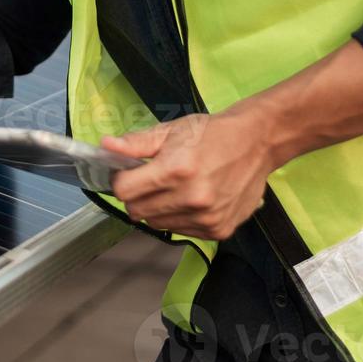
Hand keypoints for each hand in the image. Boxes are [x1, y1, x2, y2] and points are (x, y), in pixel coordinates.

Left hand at [102, 107, 276, 240]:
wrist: (257, 143)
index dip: (120, 181)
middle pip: (138, 210)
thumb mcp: (171, 130)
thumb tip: (105, 146)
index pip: (125, 191)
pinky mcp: (218, 230)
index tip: (128, 174)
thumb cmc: (211, 133)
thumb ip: (136, 143)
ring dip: (157, 208)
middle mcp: (192, 198)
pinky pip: (181, 231)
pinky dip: (179, 218)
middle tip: (151, 180)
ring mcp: (206, 218)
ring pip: (157, 224)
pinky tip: (192, 199)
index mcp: (176, 170)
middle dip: (137, 195)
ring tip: (174, 188)